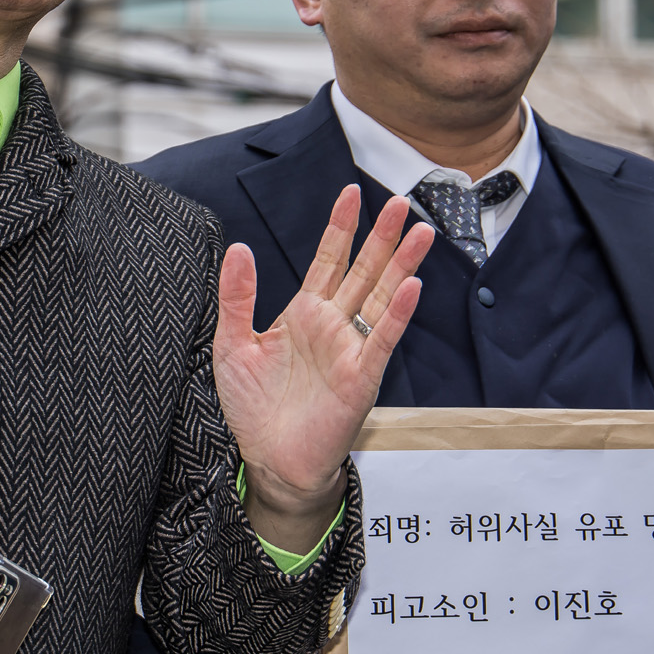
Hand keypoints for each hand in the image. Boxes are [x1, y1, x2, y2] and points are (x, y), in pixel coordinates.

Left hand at [214, 186, 432, 550]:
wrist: (270, 460)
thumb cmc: (254, 408)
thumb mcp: (233, 345)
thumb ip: (237, 297)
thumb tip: (238, 248)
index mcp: (303, 314)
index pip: (327, 260)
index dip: (340, 227)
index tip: (350, 193)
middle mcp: (332, 326)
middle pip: (363, 271)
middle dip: (381, 237)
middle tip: (399, 202)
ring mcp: (350, 349)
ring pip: (381, 297)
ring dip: (401, 266)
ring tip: (420, 232)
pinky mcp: (360, 378)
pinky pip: (381, 340)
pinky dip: (396, 314)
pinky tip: (411, 287)